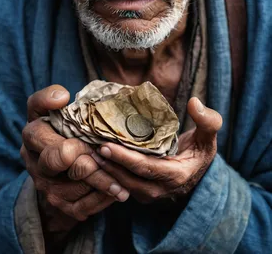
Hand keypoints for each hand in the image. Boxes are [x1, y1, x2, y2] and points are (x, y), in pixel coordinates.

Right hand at [21, 85, 128, 231]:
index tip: (88, 131)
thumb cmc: (59, 130)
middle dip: (89, 155)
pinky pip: (84, 205)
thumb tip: (62, 97)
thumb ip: (49, 97)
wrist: (54, 169)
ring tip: (126, 177)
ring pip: (78, 185)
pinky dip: (104, 198)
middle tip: (112, 155)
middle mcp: (35, 164)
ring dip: (104, 180)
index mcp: (32, 135)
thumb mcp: (48, 110)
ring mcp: (47, 187)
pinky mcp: (60, 205)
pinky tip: (119, 190)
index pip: (39, 132)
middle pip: (62, 159)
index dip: (65, 127)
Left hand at [94, 98, 221, 203]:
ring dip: (105, 169)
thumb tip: (195, 103)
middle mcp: (160, 190)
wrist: (197, 171)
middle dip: (108, 164)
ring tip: (88, 151)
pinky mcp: (140, 192)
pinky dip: (108, 171)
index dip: (124, 158)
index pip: (145, 169)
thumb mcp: (208, 137)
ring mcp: (148, 194)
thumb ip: (207, 120)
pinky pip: (121, 184)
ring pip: (121, 184)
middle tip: (90, 146)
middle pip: (128, 178)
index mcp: (176, 176)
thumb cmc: (200, 151)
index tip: (106, 145)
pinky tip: (96, 157)